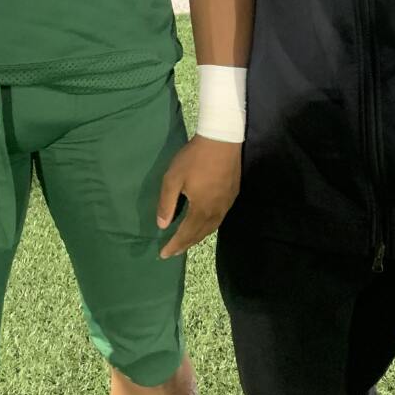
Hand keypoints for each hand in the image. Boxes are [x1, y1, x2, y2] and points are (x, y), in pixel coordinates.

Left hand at [157, 134, 240, 256]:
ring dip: (198, 237)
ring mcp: (226, 203)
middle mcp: (216, 211)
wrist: (222, 139)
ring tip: (187, 241)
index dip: (174, 246)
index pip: (186, 234)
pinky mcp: (232, 194)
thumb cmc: (194, 158)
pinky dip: (209, 227)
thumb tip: (162, 225)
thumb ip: (166, 203)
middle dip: (186, 244)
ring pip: (212, 227)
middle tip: (174, 252)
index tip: (163, 255)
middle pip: (200, 234)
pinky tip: (204, 223)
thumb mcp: (173, 178)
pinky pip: (219, 218)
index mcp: (201, 209)